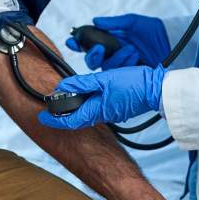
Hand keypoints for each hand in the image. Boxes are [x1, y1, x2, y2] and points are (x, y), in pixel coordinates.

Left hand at [37, 66, 164, 129]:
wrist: (157, 89)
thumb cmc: (134, 84)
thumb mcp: (104, 79)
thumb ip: (82, 83)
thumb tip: (63, 87)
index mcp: (97, 110)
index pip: (70, 120)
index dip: (54, 119)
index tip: (42, 116)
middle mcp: (102, 115)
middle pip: (77, 118)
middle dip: (62, 113)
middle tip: (52, 103)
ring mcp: (110, 113)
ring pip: (86, 113)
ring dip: (75, 107)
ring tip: (66, 97)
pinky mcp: (116, 108)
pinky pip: (96, 109)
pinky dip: (87, 103)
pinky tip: (87, 95)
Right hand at [66, 14, 170, 70]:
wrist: (173, 45)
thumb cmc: (155, 32)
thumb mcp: (133, 22)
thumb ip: (114, 23)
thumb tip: (95, 21)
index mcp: (112, 40)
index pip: (91, 43)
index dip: (79, 43)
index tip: (73, 40)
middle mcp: (114, 54)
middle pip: (93, 60)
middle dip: (93, 55)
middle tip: (99, 48)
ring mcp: (121, 66)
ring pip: (106, 68)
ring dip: (117, 58)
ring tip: (131, 49)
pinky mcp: (129, 76)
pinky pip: (119, 74)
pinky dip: (126, 64)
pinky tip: (136, 57)